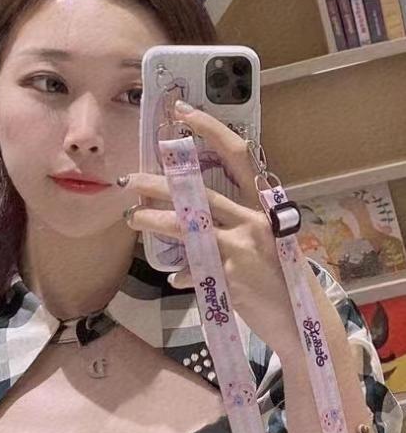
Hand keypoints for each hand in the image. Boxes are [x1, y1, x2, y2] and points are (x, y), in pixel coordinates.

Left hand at [120, 101, 301, 357]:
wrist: (301, 320)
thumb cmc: (279, 277)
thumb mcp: (264, 241)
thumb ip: (233, 226)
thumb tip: (190, 221)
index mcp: (263, 204)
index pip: (237, 154)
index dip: (210, 129)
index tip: (181, 112)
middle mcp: (254, 219)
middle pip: (199, 192)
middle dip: (160, 185)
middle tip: (130, 180)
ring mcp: (243, 246)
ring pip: (188, 227)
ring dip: (155, 221)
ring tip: (133, 218)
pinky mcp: (232, 275)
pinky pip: (195, 268)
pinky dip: (183, 273)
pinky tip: (175, 279)